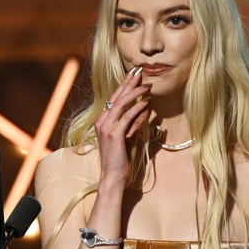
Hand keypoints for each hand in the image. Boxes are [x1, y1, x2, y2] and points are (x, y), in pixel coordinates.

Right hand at [95, 66, 149, 182]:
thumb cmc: (121, 160)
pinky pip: (127, 117)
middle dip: (128, 83)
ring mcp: (106, 128)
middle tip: (139, 70)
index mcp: (103, 122)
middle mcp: (102, 122)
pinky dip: (137, 108)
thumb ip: (135, 123)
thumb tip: (145, 109)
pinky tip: (146, 103)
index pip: (114, 99)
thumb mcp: (129, 138)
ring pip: (120, 104)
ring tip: (146, 86)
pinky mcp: (114, 135)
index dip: (124, 85)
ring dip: (135, 93)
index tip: (134, 75)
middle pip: (116, 97)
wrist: (113, 177)